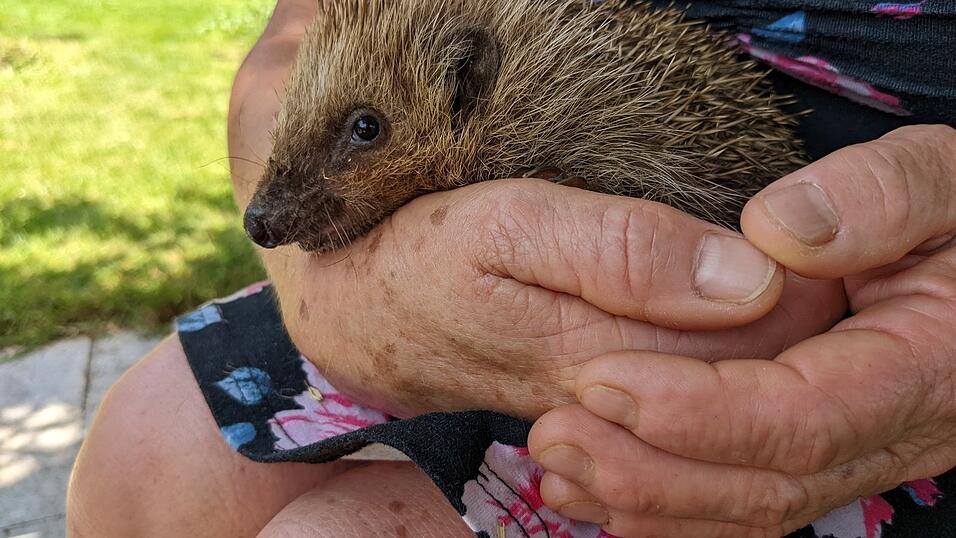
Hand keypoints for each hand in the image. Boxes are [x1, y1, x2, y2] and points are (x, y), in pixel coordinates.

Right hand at [227, 2, 844, 418]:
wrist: (364, 316)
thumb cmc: (426, 258)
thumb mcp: (511, 225)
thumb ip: (623, 251)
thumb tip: (746, 279)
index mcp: (607, 354)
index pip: (754, 344)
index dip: (806, 293)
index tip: (817, 247)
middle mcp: (619, 402)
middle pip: (751, 382)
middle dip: (801, 326)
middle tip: (817, 264)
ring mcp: (610, 413)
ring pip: (725, 397)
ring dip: (770, 349)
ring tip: (783, 289)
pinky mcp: (599, 405)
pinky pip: (688, 401)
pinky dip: (726, 365)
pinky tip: (726, 333)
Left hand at [529, 125, 955, 536]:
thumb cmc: (955, 211)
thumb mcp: (936, 178)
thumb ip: (877, 196)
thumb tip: (775, 238)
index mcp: (926, 364)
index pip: (802, 413)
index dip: (699, 410)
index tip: (600, 381)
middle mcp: (897, 431)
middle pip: (769, 482)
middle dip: (652, 469)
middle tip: (554, 435)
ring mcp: (863, 453)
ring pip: (754, 508)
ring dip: (650, 501)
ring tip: (558, 469)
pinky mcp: (829, 455)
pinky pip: (753, 502)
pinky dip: (675, 509)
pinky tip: (601, 495)